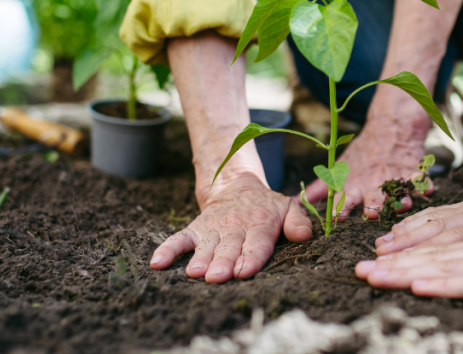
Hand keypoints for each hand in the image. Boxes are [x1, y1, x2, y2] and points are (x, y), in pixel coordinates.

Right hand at [149, 177, 312, 282]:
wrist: (236, 186)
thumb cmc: (266, 206)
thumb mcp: (287, 208)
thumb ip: (298, 222)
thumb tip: (305, 236)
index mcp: (260, 224)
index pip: (257, 244)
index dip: (250, 257)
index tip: (244, 271)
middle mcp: (235, 228)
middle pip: (229, 248)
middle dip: (223, 263)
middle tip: (217, 277)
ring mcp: (213, 228)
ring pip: (206, 245)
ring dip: (199, 259)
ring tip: (194, 272)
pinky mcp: (196, 228)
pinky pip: (179, 238)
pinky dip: (168, 249)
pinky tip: (157, 263)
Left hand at [304, 110, 429, 218]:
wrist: (391, 126)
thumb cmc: (363, 153)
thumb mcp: (340, 168)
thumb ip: (320, 188)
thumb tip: (294, 202)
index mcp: (355, 185)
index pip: (345, 200)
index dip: (340, 210)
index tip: (335, 219)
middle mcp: (374, 183)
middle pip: (373, 197)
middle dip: (373, 206)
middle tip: (372, 213)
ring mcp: (395, 177)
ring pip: (398, 191)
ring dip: (401, 199)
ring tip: (404, 204)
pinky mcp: (413, 171)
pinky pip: (420, 178)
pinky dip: (423, 183)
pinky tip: (427, 188)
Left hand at [356, 211, 462, 298]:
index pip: (440, 252)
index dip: (405, 258)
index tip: (374, 264)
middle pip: (433, 257)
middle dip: (394, 265)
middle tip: (358, 271)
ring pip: (444, 265)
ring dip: (406, 272)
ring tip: (374, 276)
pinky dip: (444, 281)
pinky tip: (421, 284)